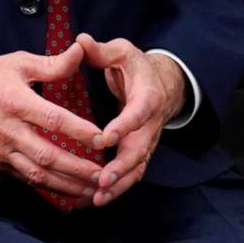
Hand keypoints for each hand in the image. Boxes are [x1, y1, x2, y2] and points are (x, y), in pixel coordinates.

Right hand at [0, 42, 105, 199]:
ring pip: (37, 174)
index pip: (52, 119)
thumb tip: (82, 51)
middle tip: (105, 175)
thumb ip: (52, 64)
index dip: (79, 131)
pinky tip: (71, 193)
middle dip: (78, 169)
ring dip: (68, 185)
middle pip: (47, 156)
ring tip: (94, 190)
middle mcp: (8, 130)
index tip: (103, 138)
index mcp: (14, 101)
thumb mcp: (17, 63)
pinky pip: (26, 179)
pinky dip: (49, 188)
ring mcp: (1, 150)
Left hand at [77, 35, 184, 207]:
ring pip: (137, 168)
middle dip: (122, 167)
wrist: (163, 84)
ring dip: (119, 185)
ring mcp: (147, 141)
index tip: (106, 137)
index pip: (139, 113)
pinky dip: (115, 189)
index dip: (125, 126)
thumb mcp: (122, 52)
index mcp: (148, 96)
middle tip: (103, 181)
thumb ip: (102, 51)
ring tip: (97, 198)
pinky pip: (130, 174)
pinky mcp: (139, 153)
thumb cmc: (136, 67)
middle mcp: (151, 123)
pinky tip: (93, 200)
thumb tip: (80, 41)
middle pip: (141, 149)